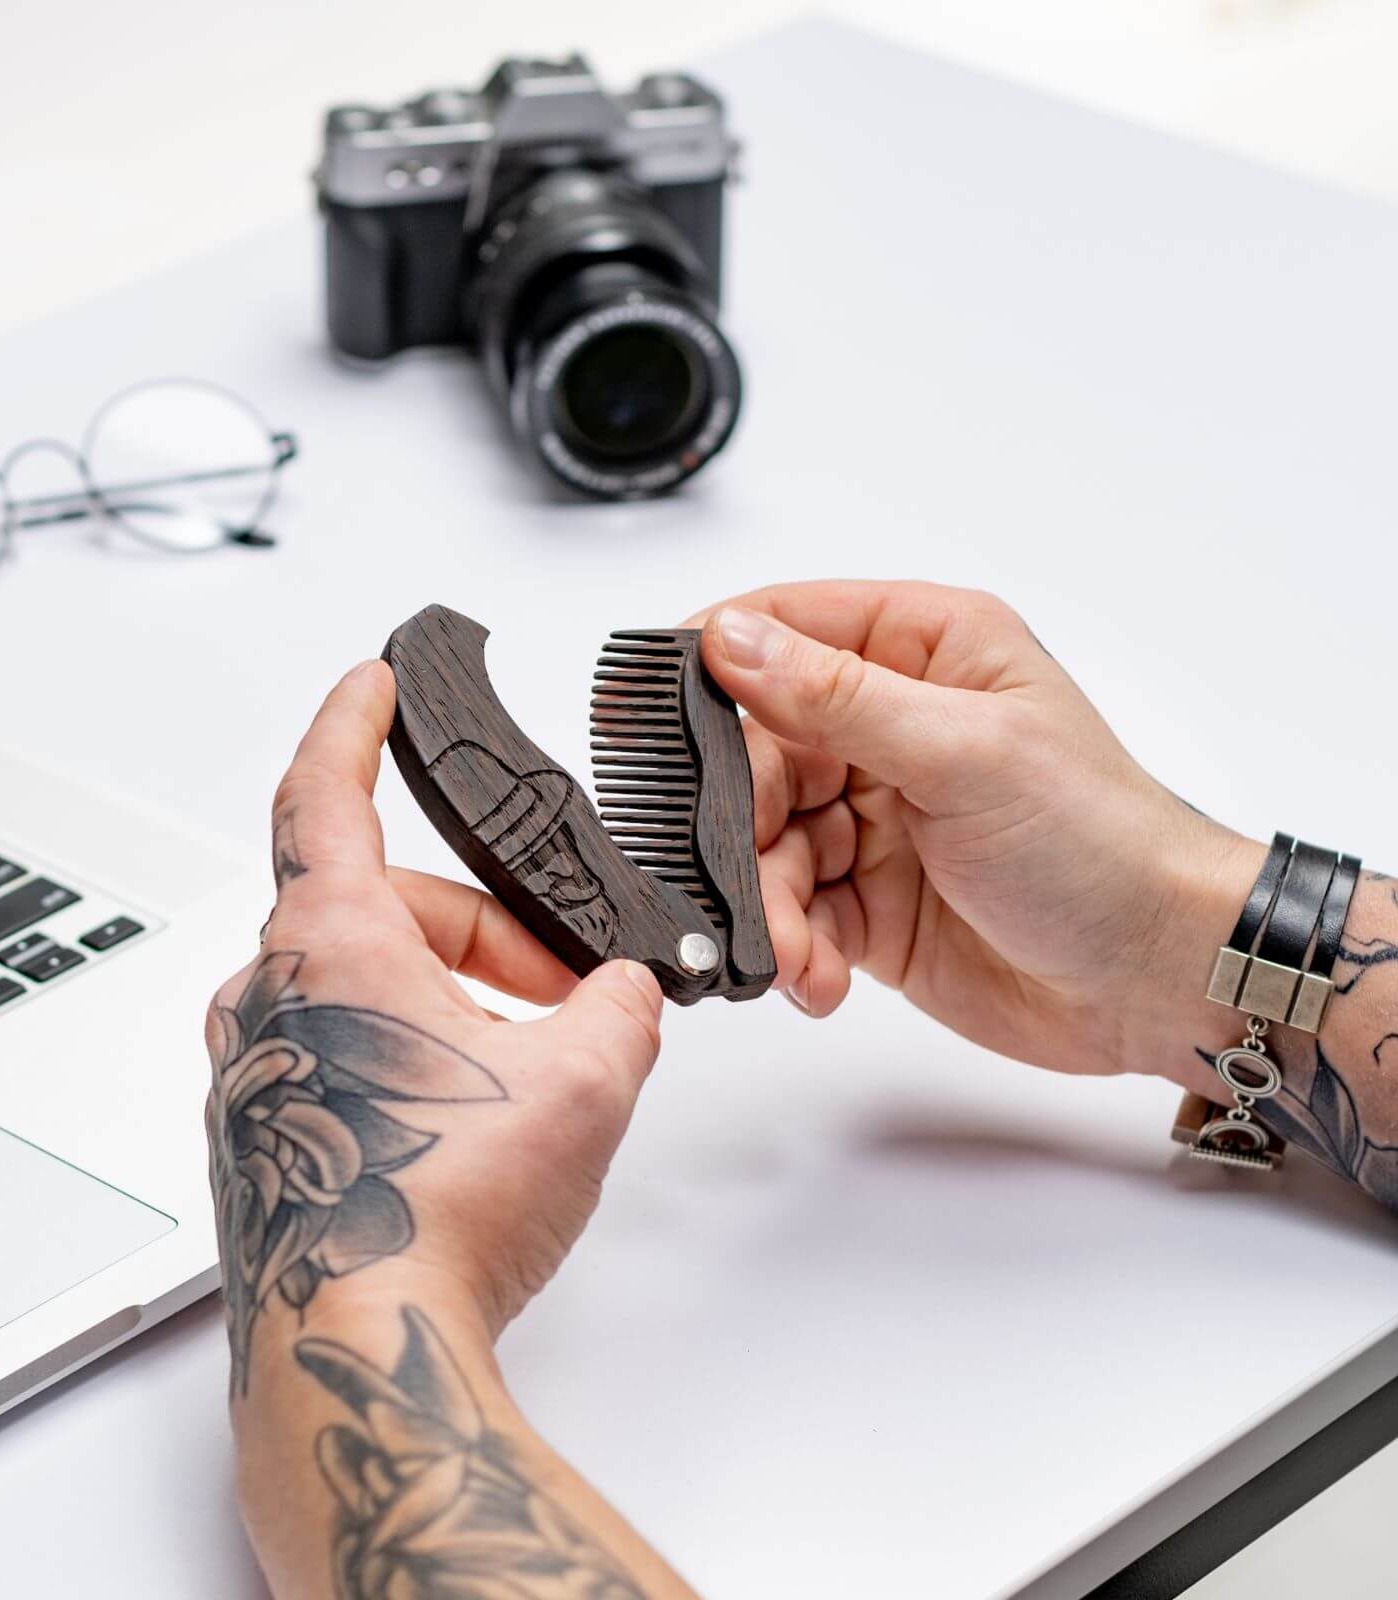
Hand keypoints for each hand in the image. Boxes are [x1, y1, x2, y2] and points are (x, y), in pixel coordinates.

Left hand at [204, 660, 663, 1389]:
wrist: (358, 1353)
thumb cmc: (436, 1214)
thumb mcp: (581, 1081)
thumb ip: (622, 1008)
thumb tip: (626, 992)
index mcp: (328, 945)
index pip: (324, 789)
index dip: (354, 722)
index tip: (372, 683)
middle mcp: (271, 997)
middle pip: (386, 909)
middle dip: (487, 936)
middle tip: (568, 994)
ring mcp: (257, 1070)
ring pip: (367, 985)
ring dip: (452, 1001)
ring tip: (528, 1069)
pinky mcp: (264, 1132)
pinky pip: (343, 1050)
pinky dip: (411, 1054)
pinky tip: (471, 1120)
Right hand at [690, 581, 1260, 1093]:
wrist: (1154, 977)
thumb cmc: (1099, 843)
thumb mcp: (965, 753)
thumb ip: (837, 697)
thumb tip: (728, 640)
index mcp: (924, 649)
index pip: (784, 626)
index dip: (712, 664)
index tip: (651, 717)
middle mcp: (889, 723)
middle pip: (755, 745)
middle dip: (741, 818)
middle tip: (745, 869)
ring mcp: (872, 812)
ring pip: (761, 836)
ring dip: (765, 899)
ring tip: (798, 950)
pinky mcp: (863, 896)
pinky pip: (787, 907)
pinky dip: (789, 944)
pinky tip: (818, 975)